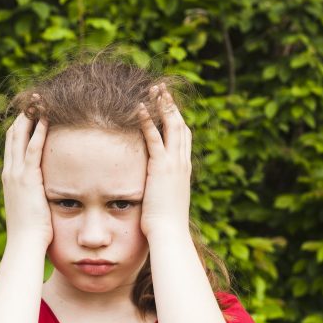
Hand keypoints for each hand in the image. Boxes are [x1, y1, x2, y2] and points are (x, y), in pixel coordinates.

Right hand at [2, 98, 52, 248]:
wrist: (25, 244)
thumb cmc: (32, 231)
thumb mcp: (32, 206)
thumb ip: (36, 193)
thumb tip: (46, 190)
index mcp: (10, 177)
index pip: (13, 144)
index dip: (21, 125)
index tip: (31, 111)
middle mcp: (10, 172)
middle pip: (14, 134)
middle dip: (24, 114)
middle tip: (35, 98)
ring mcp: (16, 174)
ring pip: (20, 137)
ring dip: (30, 117)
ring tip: (41, 100)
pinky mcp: (28, 179)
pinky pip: (33, 150)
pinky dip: (39, 133)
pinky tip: (46, 119)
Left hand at [137, 84, 191, 240]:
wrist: (169, 233)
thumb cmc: (165, 224)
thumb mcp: (166, 201)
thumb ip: (162, 190)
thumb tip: (156, 191)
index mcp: (183, 169)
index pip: (183, 137)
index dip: (176, 119)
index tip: (168, 106)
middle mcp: (182, 162)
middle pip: (180, 125)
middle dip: (171, 105)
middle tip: (162, 89)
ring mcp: (174, 163)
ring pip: (170, 125)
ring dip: (161, 105)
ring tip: (153, 89)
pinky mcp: (161, 167)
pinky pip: (153, 137)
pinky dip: (146, 120)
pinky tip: (138, 107)